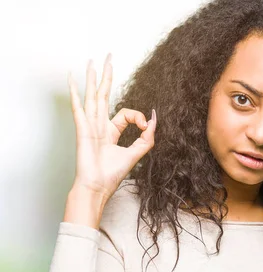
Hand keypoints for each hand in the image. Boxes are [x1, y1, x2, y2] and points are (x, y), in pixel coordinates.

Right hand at [67, 53, 156, 200]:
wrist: (97, 186)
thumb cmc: (111, 174)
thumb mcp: (136, 153)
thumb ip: (147, 138)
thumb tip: (155, 120)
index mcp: (110, 131)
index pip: (126, 113)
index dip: (139, 117)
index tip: (146, 127)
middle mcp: (98, 125)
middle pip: (104, 95)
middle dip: (107, 76)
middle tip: (109, 58)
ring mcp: (89, 125)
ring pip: (92, 96)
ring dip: (93, 78)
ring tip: (92, 60)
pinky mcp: (83, 128)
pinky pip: (78, 106)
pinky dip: (74, 91)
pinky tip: (71, 78)